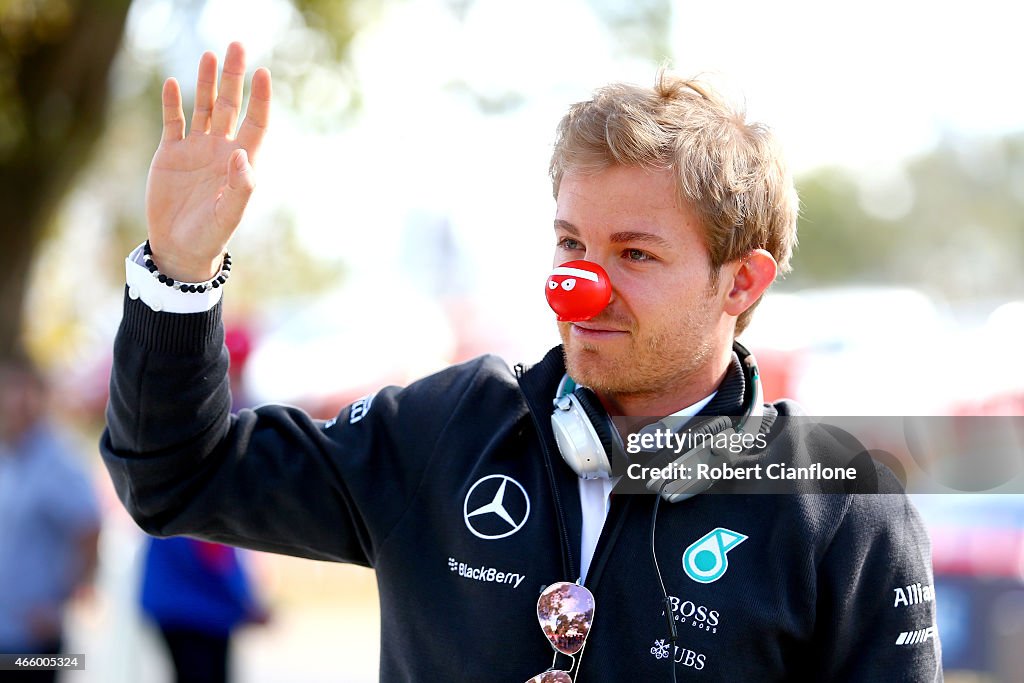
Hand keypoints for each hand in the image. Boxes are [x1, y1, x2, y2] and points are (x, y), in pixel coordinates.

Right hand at [146, 42, 270, 281]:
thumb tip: (241, 155)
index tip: (263, 73)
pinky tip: (172, 82)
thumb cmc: (210, 235)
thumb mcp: (229, 215)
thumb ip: (240, 187)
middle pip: (230, 105)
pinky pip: (173, 121)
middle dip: (234, 77)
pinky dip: (172, 102)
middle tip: (237, 45)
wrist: (180, 247)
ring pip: (204, 107)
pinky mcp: (170, 153)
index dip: (260, 98)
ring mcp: (196, 149)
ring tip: (210, 55)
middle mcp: (221, 149)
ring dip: (207, 82)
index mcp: (240, 162)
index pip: (255, 122)